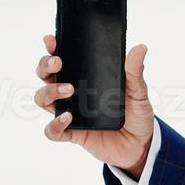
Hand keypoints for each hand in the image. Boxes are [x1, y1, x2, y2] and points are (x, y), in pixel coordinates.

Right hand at [35, 34, 155, 175]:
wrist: (141, 145)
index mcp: (85, 78)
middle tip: (58, 63)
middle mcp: (72, 93)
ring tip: (69, 90)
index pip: (62, 60)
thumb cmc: (135, 114)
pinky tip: (67, 117)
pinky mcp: (73, 134)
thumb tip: (140, 48)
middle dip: (45, 66)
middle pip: (45, 76)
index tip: (52, 40)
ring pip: (43, 99)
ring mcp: (70, 113)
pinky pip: (52, 131)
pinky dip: (54, 125)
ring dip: (49, 92)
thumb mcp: (138, 92)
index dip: (52, 49)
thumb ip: (135, 72)